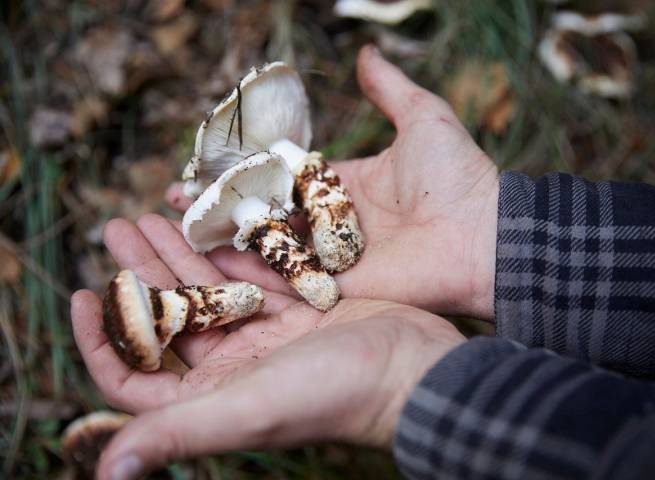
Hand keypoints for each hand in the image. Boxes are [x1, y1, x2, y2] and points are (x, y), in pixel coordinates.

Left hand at [71, 214, 464, 478]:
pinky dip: (229, 247)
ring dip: (178, 251)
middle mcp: (235, 367)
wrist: (415, 369)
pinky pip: (252, 273)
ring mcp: (268, 335)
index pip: (137, 376)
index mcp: (214, 396)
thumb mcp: (252, 410)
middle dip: (139, 273)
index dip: (102, 339)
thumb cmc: (336, 394)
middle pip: (170, 318)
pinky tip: (209, 218)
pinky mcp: (299, 308)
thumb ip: (179, 432)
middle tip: (116, 226)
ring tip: (150, 213)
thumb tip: (106, 471)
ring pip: (209, 289)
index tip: (82, 292)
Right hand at [167, 46, 498, 318]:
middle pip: (265, 214)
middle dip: (219, 209)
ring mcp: (332, 259)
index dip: (243, 173)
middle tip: (174, 202)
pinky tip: (206, 265)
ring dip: (222, 242)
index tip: (202, 168)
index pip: (281, 177)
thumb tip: (366, 52)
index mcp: (344, 185)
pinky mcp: (336, 289)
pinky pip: (286, 282)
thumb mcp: (423, 119)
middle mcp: (331, 223)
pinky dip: (248, 276)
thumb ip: (389, 89)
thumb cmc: (457, 177)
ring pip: (267, 249)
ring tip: (176, 232)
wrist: (485, 234)